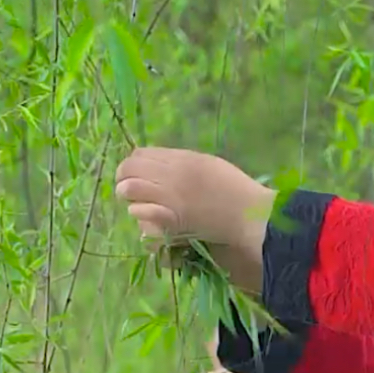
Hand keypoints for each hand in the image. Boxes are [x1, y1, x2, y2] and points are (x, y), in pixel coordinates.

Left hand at [115, 147, 273, 250]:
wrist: (249, 214)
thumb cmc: (236, 190)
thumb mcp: (210, 165)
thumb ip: (184, 164)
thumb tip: (160, 166)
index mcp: (183, 158)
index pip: (140, 154)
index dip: (133, 163)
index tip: (136, 173)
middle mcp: (172, 174)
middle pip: (129, 168)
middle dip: (123, 178)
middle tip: (129, 190)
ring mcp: (170, 196)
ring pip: (128, 188)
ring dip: (127, 195)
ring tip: (136, 203)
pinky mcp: (172, 219)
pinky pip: (140, 212)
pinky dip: (139, 213)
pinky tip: (147, 217)